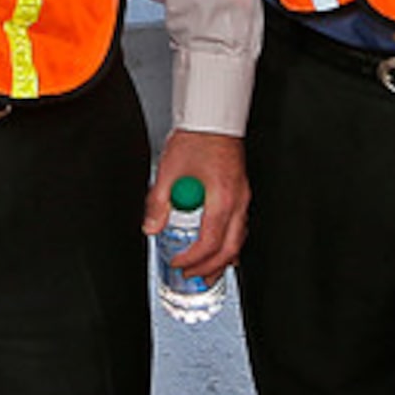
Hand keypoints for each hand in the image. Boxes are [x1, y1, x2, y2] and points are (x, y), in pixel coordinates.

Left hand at [143, 129, 249, 281]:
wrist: (213, 118)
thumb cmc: (197, 138)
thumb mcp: (169, 170)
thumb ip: (159, 203)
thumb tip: (152, 227)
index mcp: (221, 199)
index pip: (209, 242)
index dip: (192, 259)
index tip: (178, 263)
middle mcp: (237, 202)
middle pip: (229, 249)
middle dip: (210, 268)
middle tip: (193, 277)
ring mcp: (243, 198)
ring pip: (239, 240)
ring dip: (223, 260)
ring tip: (208, 273)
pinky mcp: (241, 192)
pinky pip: (240, 227)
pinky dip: (230, 244)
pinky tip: (221, 248)